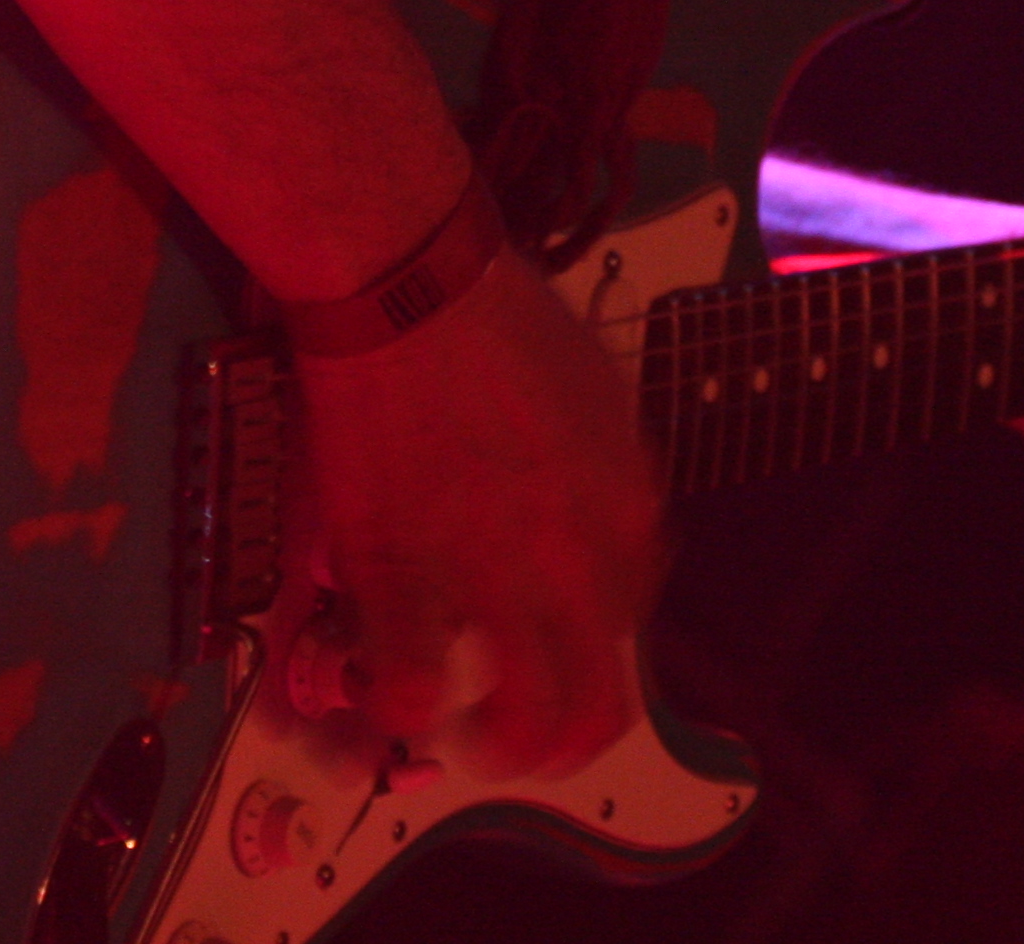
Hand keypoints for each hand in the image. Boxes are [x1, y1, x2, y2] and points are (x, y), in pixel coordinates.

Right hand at [287, 246, 666, 776]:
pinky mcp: (404, 572)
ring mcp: (491, 572)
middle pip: (596, 700)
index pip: (627, 620)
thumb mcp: (593, 388)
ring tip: (468, 736)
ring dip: (498, 745)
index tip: (553, 643)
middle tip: (525, 740)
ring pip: (522, 717)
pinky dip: (405, 708)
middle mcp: (575, 557)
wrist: (409, 278)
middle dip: (564, 740)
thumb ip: (605, 469)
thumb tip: (604, 522)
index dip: (587, 643)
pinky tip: (396, 698)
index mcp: (624, 508)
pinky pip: (412, 685)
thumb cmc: (494, 310)